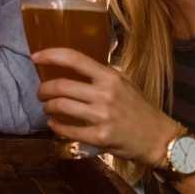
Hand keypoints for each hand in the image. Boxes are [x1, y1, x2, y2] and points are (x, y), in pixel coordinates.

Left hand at [33, 48, 176, 166]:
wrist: (159, 138)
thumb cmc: (141, 108)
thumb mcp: (125, 83)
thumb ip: (102, 75)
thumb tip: (75, 67)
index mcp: (110, 77)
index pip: (74, 59)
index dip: (50, 55)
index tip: (35, 57)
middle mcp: (105, 94)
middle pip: (61, 86)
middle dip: (43, 90)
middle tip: (40, 93)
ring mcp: (102, 116)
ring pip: (60, 107)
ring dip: (48, 108)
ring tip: (48, 109)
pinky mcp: (100, 137)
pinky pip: (68, 131)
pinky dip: (56, 127)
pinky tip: (55, 125)